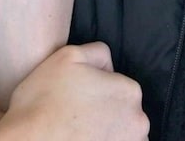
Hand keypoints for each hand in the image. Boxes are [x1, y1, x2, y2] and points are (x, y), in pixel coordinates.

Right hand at [0, 43, 149, 139]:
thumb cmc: (46, 100)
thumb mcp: (68, 55)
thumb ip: (97, 51)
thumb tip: (108, 64)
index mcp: (129, 90)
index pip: (116, 82)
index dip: (95, 85)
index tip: (77, 93)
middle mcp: (138, 121)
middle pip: (122, 108)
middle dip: (103, 107)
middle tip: (75, 110)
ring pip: (120, 131)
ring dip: (105, 129)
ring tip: (76, 128)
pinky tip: (80, 138)